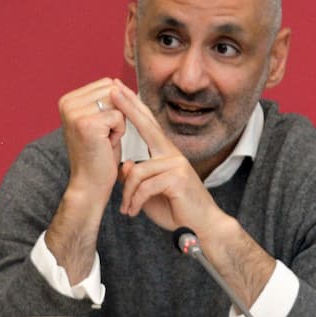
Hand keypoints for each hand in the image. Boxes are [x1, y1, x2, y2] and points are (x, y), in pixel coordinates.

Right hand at [58, 78, 125, 203]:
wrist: (89, 183)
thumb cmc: (99, 154)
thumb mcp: (101, 119)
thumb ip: (107, 98)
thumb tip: (116, 81)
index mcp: (68, 99)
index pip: (107, 84)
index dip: (114, 106)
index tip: (101, 128)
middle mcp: (67, 103)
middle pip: (113, 90)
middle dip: (117, 113)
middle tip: (103, 136)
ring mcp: (75, 113)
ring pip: (118, 103)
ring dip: (118, 123)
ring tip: (104, 139)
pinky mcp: (87, 124)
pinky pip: (119, 117)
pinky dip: (119, 133)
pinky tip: (105, 145)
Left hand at [109, 80, 225, 232]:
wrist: (202, 227)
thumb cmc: (176, 209)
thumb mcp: (148, 193)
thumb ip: (136, 178)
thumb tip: (126, 165)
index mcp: (166, 154)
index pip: (148, 126)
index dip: (135, 108)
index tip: (120, 91)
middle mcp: (172, 155)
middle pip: (148, 126)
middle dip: (129, 108)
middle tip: (113, 89)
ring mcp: (176, 165)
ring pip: (137, 172)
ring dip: (127, 195)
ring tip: (126, 210)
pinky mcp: (177, 178)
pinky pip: (145, 186)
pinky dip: (135, 201)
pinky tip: (134, 211)